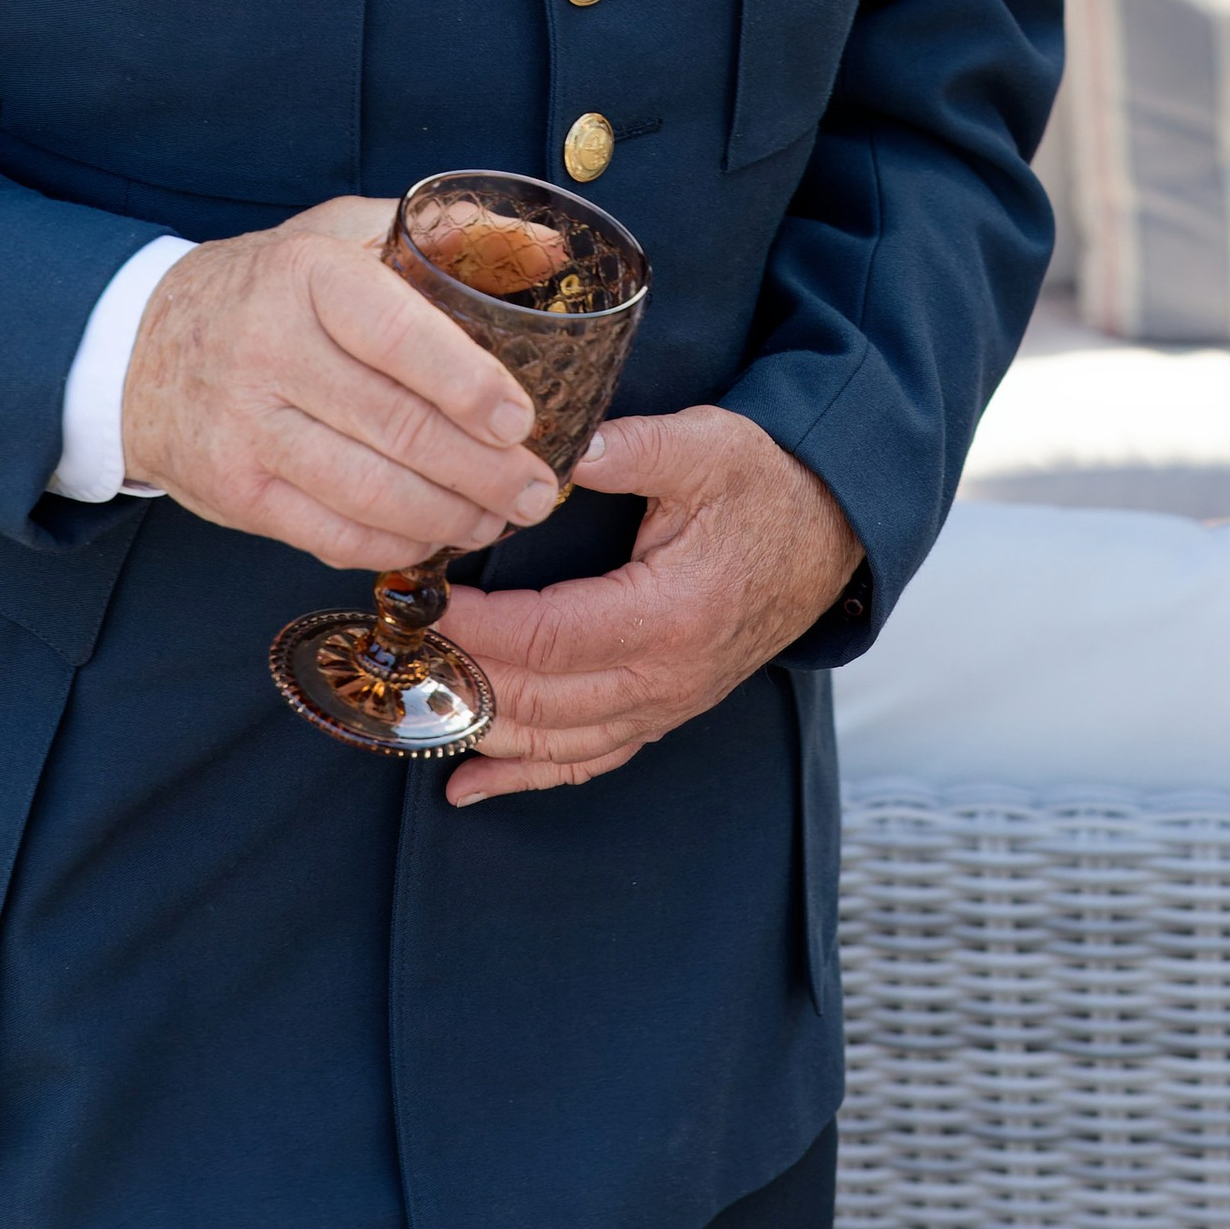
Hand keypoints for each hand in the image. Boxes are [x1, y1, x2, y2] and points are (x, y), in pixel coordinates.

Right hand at [120, 199, 561, 568]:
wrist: (138, 347)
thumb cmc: (269, 288)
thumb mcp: (343, 231)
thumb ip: (448, 233)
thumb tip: (553, 251)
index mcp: (306, 276)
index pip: (395, 333)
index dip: (466, 383)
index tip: (520, 418)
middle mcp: (268, 350)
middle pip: (395, 426)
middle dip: (482, 470)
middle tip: (537, 490)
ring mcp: (245, 428)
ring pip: (369, 492)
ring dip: (450, 516)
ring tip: (500, 518)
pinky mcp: (234, 491)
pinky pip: (331, 534)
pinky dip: (397, 545)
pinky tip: (437, 535)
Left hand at [438, 407, 861, 808]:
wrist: (832, 529)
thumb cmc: (765, 484)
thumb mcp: (705, 445)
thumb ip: (629, 447)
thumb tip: (555, 451)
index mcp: (668, 616)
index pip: (546, 639)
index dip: (476, 628)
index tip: (422, 600)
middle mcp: (665, 678)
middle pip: (538, 702)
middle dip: (461, 676)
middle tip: (397, 646)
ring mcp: (665, 705)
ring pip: (555, 743)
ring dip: (480, 727)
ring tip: (412, 703)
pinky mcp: (663, 712)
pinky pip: (587, 760)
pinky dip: (525, 777)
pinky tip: (468, 783)